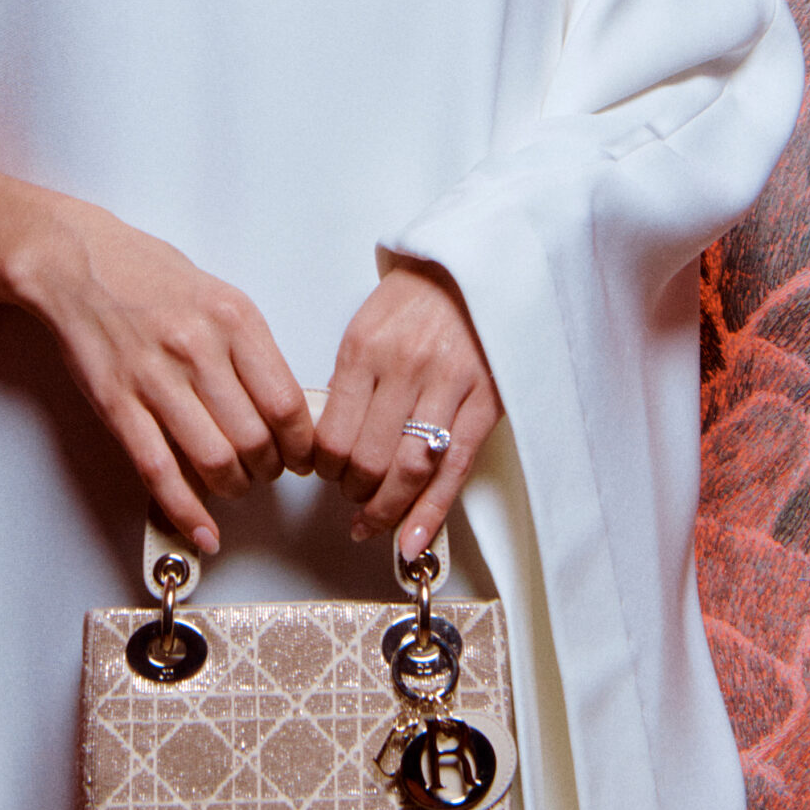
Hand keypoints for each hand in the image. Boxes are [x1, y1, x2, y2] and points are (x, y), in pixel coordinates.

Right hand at [18, 197, 314, 554]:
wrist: (76, 261)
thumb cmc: (149, 276)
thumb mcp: (220, 295)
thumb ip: (253, 348)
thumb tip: (286, 407)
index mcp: (233, 319)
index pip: (286, 403)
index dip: (301, 444)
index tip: (303, 456)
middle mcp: (197, 349)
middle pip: (255, 438)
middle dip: (270, 469)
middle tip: (270, 471)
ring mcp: (154, 378)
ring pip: (213, 460)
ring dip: (234, 487)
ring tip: (236, 483)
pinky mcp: (117, 404)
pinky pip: (159, 471)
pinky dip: (186, 511)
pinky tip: (203, 531)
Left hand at [313, 260, 501, 559]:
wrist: (472, 268)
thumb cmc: (416, 300)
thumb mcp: (366, 327)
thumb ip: (350, 383)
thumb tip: (331, 443)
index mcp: (365, 349)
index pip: (333, 435)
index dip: (324, 468)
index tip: (323, 474)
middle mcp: (406, 368)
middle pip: (369, 459)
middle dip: (354, 490)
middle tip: (351, 493)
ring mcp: (449, 386)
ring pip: (411, 470)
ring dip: (387, 507)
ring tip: (374, 518)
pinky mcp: (485, 401)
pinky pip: (455, 469)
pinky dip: (430, 513)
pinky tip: (410, 541)